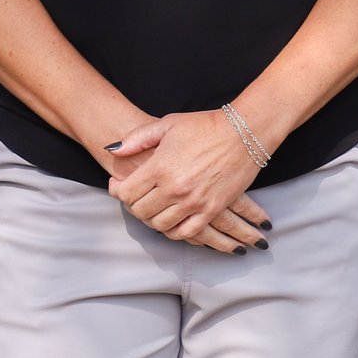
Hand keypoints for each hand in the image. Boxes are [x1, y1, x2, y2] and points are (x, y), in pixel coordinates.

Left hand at [106, 113, 272, 254]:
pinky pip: (185, 233)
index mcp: (160, 167)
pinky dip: (174, 231)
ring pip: (160, 225)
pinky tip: (172, 220)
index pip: (126, 193)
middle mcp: (174, 189)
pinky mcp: (211, 210)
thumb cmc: (205, 126)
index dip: (117, 190)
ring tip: (154, 207)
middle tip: (136, 196)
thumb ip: (137, 139)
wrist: (244, 133)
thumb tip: (114, 150)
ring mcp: (193, 202)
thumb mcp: (167, 124)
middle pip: (140, 211)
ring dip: (152, 219)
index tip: (119, 184)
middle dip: (133, 205)